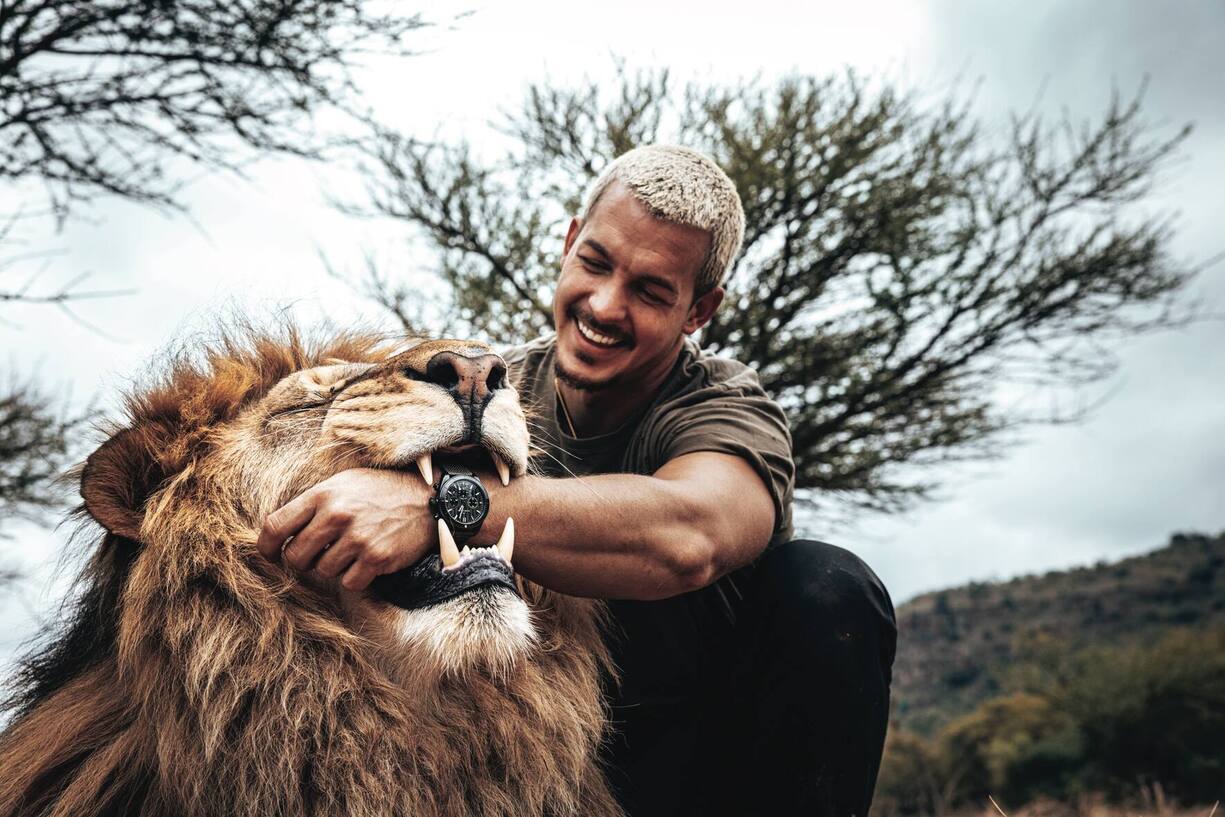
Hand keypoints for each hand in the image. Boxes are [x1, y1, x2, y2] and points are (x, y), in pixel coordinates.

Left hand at [256, 468, 433, 590]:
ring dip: (333, 567)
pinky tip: (367, 560)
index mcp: (323, 494)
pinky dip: (356, 577)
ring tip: (352, 550)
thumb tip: (279, 533)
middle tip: (317, 555)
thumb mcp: (344, 483)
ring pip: (323, 571)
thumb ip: (313, 504)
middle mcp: (337, 515)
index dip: (265, 546)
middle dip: (302, 561)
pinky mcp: (376, 558)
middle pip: (295, 556)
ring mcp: (357, 538)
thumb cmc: (381, 491)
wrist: (428, 499)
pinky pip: (349, 582)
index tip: (269, 555)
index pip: (275, 526)